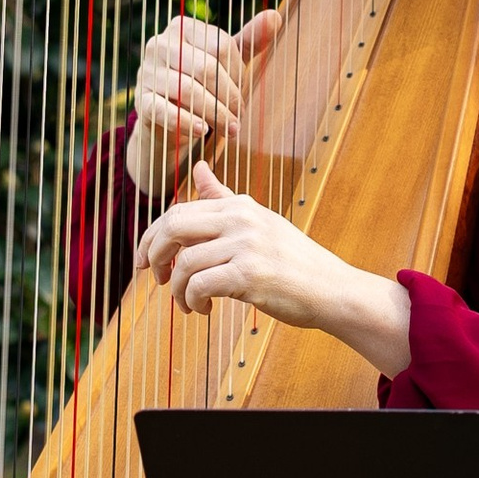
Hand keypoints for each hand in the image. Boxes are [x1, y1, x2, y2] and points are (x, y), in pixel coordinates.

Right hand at [125, 5, 280, 193]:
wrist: (169, 117)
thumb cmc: (203, 82)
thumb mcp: (227, 61)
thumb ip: (250, 39)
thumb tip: (275, 16)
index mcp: (182, 27)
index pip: (221, 46)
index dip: (238, 72)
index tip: (242, 90)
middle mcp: (159, 44)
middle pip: (206, 67)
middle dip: (229, 96)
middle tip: (240, 116)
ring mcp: (147, 72)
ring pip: (187, 90)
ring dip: (215, 113)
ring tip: (231, 129)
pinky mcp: (141, 101)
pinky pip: (164, 111)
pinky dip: (186, 122)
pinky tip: (203, 131)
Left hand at [137, 162, 413, 376]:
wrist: (333, 290)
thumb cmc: (294, 261)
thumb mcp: (259, 221)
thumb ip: (223, 197)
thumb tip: (198, 166)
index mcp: (240, 206)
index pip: (177, 211)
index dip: (152, 236)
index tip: (145, 259)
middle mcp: (242, 219)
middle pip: (172, 228)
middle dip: (152, 255)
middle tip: (155, 279)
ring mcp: (246, 246)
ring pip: (183, 264)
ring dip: (177, 291)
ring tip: (188, 304)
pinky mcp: (250, 275)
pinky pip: (200, 286)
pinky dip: (193, 302)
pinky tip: (203, 310)